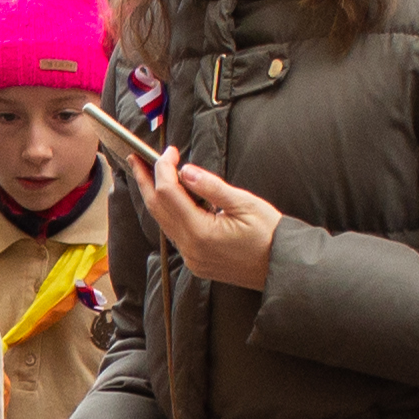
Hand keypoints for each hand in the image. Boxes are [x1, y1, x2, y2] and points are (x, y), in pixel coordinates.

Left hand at [139, 149, 280, 289]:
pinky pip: (175, 234)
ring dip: (155, 197)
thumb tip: (185, 171)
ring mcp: (191, 257)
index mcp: (200, 232)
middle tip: (136, 159)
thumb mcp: (243, 203)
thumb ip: (211, 187)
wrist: (283, 267)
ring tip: (150, 175)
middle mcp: (190, 248)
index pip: (168, 193)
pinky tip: (171, 199)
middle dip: (146, 181)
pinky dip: (169, 213)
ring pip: (163, 222)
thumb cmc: (269, 234)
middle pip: (157, 209)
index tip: (171, 151)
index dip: (165, 168)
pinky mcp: (196, 261)